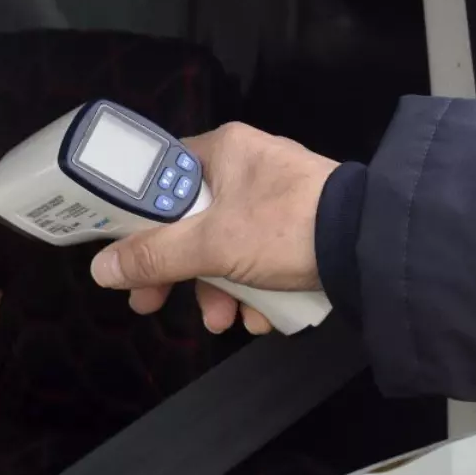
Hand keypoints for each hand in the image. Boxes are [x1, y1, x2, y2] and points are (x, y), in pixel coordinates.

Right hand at [89, 123, 337, 333]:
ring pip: (224, 249)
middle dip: (177, 273)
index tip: (123, 254)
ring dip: (218, 292)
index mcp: (222, 152)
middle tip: (151, 303)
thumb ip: (154, 257)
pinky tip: (261, 318)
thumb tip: (101, 270)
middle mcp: (246, 169)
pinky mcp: (298, 230)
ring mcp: (275, 201)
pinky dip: (254, 291)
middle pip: (189, 223)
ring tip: (226, 322)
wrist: (374, 245)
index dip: (136, 219)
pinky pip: (258, 259)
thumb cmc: (285, 228)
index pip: (160, 178)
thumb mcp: (211, 245)